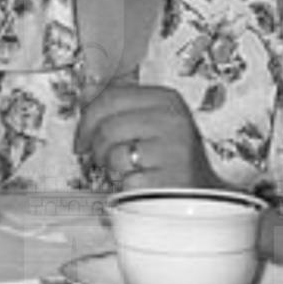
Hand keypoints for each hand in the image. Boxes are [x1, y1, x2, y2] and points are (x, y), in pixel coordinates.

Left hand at [74, 78, 217, 191]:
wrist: (201, 191)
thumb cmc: (170, 155)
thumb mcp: (150, 119)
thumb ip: (118, 102)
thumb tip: (86, 92)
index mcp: (166, 99)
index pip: (111, 97)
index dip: (87, 117)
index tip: (82, 134)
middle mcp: (173, 121)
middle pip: (108, 126)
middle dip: (94, 144)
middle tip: (95, 154)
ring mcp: (172, 151)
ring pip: (113, 153)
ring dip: (109, 165)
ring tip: (122, 167)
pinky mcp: (167, 180)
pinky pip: (126, 180)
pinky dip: (125, 184)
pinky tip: (138, 181)